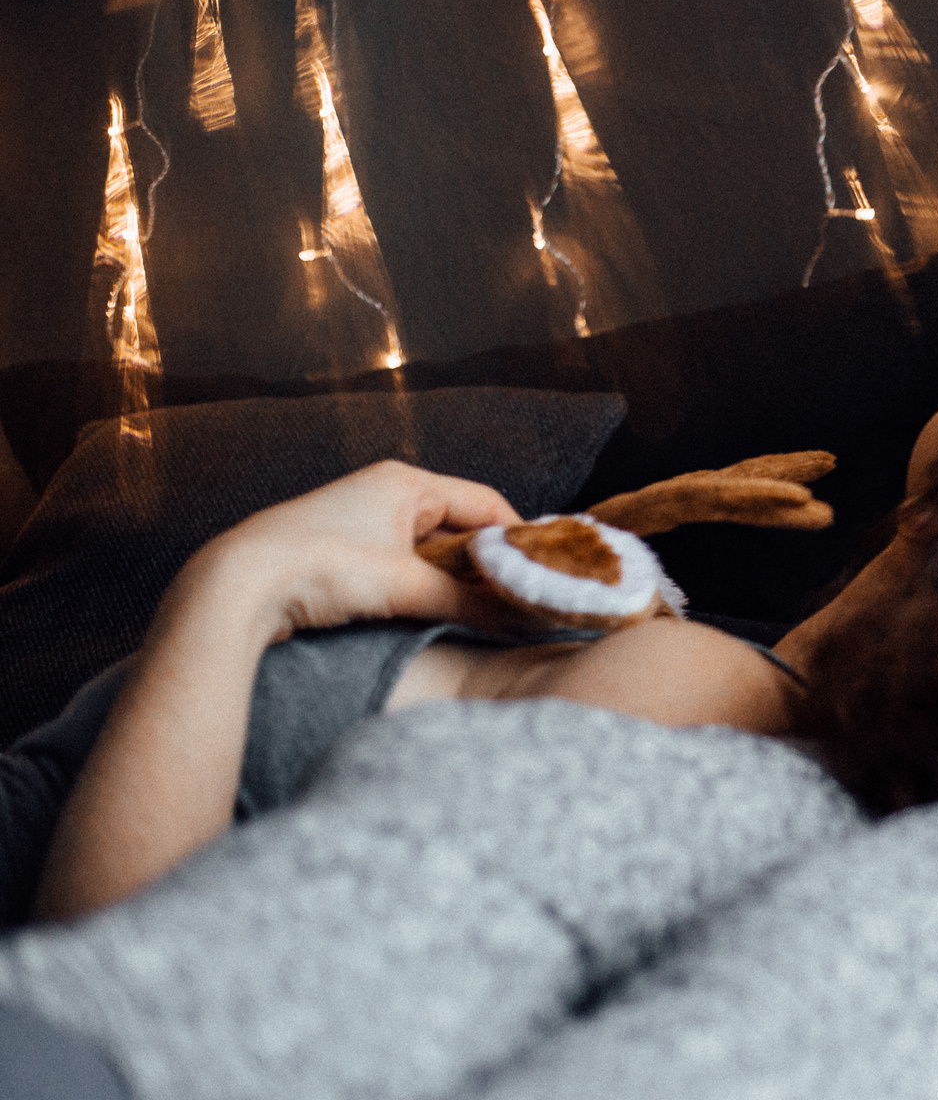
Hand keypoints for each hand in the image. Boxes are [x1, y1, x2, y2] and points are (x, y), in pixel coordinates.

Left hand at [177, 461, 522, 643]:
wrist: (232, 587)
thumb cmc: (320, 566)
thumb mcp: (405, 586)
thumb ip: (469, 601)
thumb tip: (523, 618)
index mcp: (406, 481)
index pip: (485, 503)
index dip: (518, 539)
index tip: (543, 574)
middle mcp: (385, 493)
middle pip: (459, 526)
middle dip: (485, 563)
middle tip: (515, 598)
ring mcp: (361, 523)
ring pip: (429, 550)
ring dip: (451, 580)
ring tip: (478, 611)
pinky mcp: (340, 554)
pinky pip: (400, 567)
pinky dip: (421, 588)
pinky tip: (431, 613)